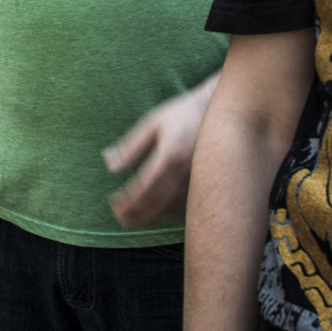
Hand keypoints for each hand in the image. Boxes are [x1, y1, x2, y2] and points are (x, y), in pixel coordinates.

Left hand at [105, 82, 214, 227]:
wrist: (222, 111)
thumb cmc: (183, 114)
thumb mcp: (153, 123)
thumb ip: (131, 147)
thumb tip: (109, 164)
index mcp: (170, 155)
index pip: (145, 187)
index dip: (129, 201)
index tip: (115, 207)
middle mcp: (186, 171)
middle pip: (158, 203)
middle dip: (138, 214)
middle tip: (121, 219)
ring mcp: (200, 179)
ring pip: (174, 208)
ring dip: (153, 217)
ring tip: (135, 219)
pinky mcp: (209, 182)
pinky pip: (188, 205)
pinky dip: (170, 212)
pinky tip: (158, 212)